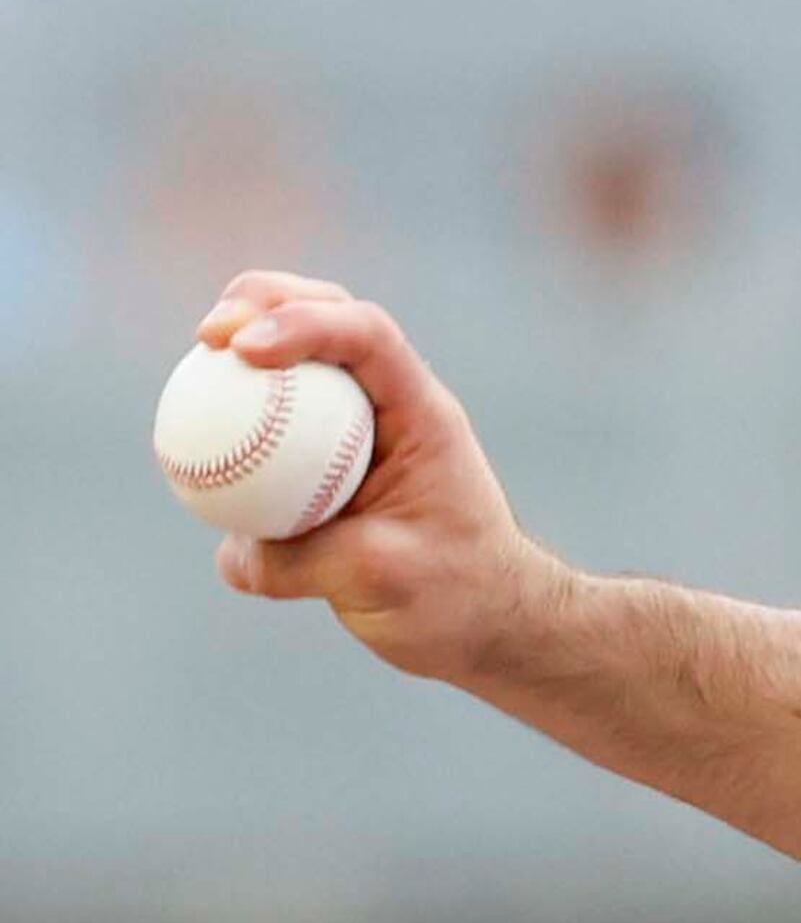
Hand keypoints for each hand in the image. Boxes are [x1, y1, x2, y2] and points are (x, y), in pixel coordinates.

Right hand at [194, 271, 567, 684]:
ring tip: (200, 356)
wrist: (484, 619)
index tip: (245, 350)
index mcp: (421, 415)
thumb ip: (303, 561)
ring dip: (247, 345)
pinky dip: (234, 416)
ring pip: (299, 362)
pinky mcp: (325, 465)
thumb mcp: (380, 577)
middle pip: (331, 318)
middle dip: (266, 302)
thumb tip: (233, 552)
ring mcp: (356, 431)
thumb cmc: (454, 593)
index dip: (305, 324)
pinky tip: (194, 437)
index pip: (369, 338)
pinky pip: (272, 426)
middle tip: (209, 333)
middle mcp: (390, 407)